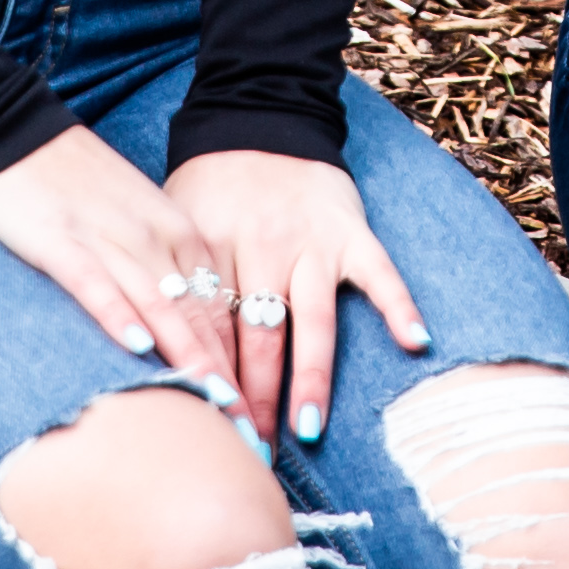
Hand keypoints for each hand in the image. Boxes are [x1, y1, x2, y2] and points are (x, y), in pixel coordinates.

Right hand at [0, 125, 246, 399]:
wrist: (13, 131)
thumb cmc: (75, 186)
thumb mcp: (135, 224)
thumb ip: (161, 273)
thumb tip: (180, 337)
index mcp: (179, 234)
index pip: (222, 311)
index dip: (243, 369)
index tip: (259, 421)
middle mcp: (154, 239)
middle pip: (202, 319)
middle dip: (228, 382)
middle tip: (251, 438)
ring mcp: (109, 239)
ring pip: (161, 308)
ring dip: (190, 362)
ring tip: (215, 410)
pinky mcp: (62, 241)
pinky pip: (97, 284)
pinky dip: (118, 315)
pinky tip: (137, 348)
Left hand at [165, 146, 429, 445]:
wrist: (258, 116)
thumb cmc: (210, 187)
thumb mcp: (176, 226)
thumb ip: (174, 283)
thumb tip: (154, 355)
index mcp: (213, 251)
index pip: (211, 332)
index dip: (212, 384)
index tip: (207, 434)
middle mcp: (262, 248)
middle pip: (258, 338)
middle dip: (254, 399)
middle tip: (251, 451)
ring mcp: (310, 241)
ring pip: (310, 319)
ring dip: (309, 376)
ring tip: (307, 429)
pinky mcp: (351, 229)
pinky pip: (379, 271)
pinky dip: (398, 303)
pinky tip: (413, 341)